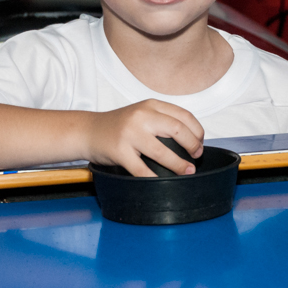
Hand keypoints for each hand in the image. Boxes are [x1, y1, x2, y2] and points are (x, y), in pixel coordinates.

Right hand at [84, 100, 203, 176]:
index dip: (197, 131)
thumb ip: (162, 120)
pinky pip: (142, 169)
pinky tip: (161, 182)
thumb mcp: (141, 113)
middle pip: (177, 130)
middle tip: (196, 157)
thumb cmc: (119, 125)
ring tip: (187, 171)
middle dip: (193, 146)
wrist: (88, 131)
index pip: (184, 116)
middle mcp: (141, 116)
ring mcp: (130, 133)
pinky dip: (154, 178)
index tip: (200, 143)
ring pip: (162, 152)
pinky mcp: (119, 151)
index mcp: (151, 105)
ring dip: (179, 165)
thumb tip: (191, 139)